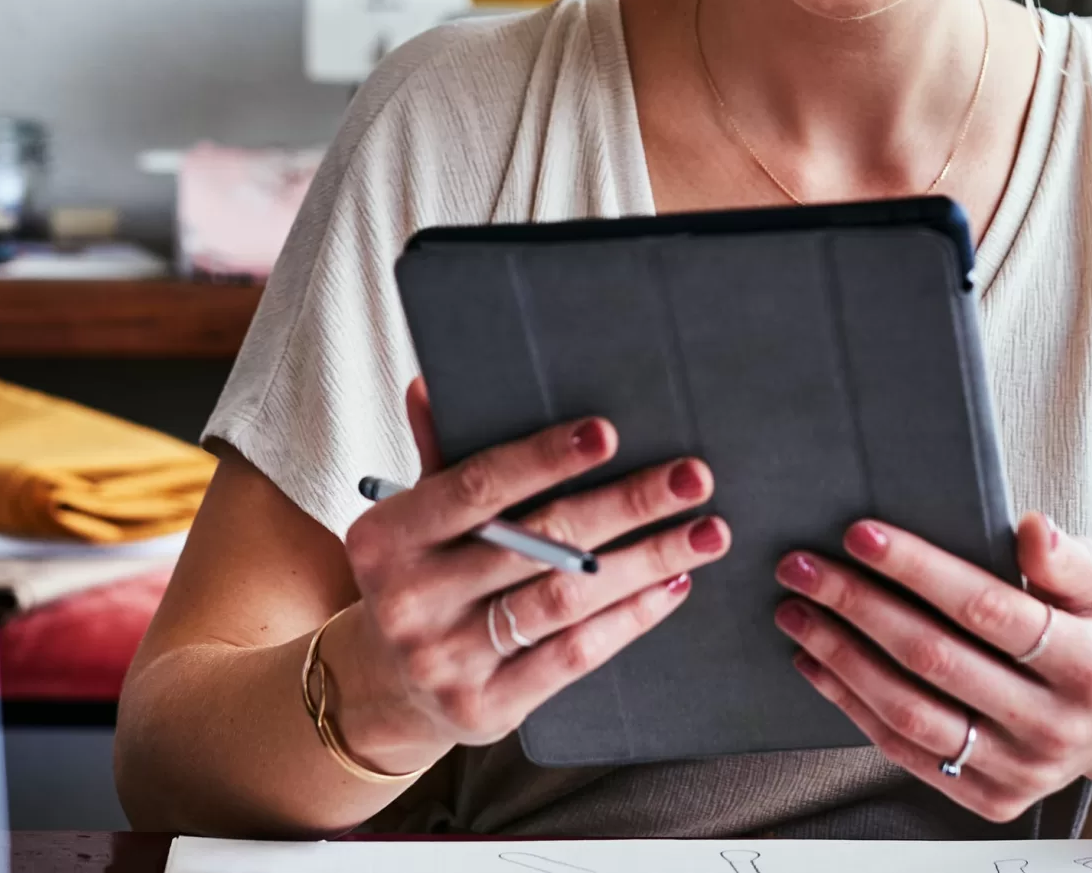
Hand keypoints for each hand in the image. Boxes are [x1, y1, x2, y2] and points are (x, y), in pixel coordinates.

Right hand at [326, 379, 729, 776]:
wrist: (386, 689)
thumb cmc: (420, 578)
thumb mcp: (414, 518)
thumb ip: (437, 455)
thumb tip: (432, 384)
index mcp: (385, 538)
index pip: (477, 488)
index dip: (543, 458)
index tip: (608, 432)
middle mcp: (410, 600)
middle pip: (537, 542)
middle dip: (625, 505)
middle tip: (692, 478)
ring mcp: (446, 659)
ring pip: (565, 600)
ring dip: (645, 562)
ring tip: (705, 532)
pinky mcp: (485, 707)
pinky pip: (573, 655)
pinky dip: (629, 618)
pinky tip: (671, 587)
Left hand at [773, 513, 1091, 823]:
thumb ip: (1068, 561)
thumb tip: (1031, 529)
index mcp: (1089, 665)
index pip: (989, 610)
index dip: (920, 570)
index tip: (860, 533)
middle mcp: (1055, 725)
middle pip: (936, 660)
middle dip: (858, 607)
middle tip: (802, 568)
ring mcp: (1022, 771)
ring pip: (912, 714)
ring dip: (841, 659)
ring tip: (797, 613)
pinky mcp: (991, 799)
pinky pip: (907, 753)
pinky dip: (853, 707)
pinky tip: (818, 664)